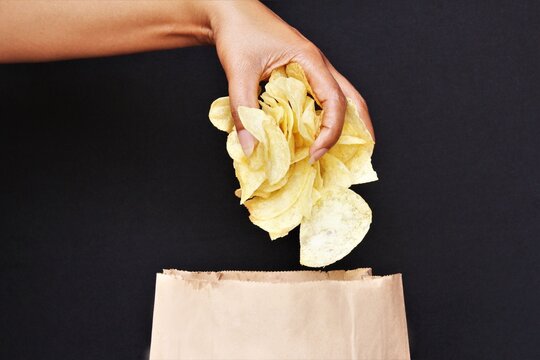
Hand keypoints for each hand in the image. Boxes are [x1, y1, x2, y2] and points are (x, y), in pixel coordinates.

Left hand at [207, 1, 374, 161]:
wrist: (230, 10)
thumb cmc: (238, 32)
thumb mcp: (238, 72)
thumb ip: (243, 110)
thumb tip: (251, 148)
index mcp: (309, 61)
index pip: (335, 101)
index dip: (330, 131)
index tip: (315, 153)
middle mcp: (317, 65)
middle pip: (351, 99)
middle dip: (360, 127)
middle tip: (360, 154)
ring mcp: (311, 69)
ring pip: (340, 98)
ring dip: (343, 124)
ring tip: (341, 150)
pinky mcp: (300, 74)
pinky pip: (321, 98)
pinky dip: (323, 118)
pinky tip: (314, 135)